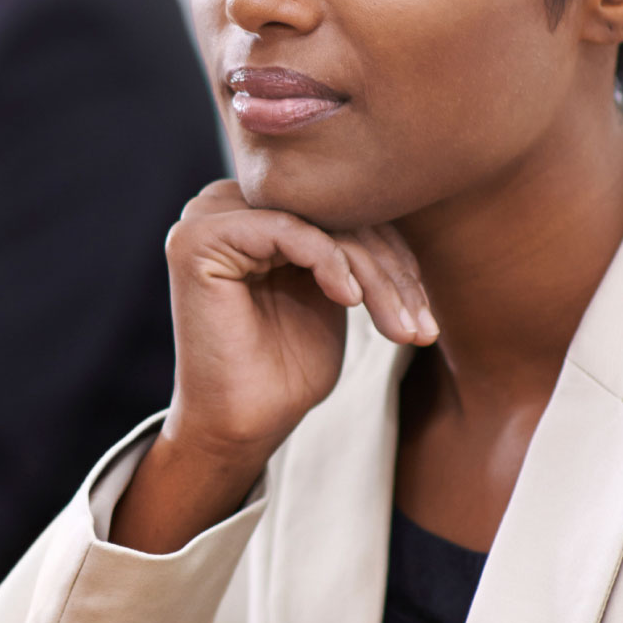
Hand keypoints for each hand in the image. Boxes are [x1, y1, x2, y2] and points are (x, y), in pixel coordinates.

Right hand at [112, 182, 431, 554]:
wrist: (242, 426)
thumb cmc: (286, 368)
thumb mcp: (336, 292)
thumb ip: (353, 243)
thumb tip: (405, 196)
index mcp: (255, 211)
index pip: (340, 208)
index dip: (393, 253)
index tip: (426, 309)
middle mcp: (224, 204)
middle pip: (331, 212)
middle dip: (389, 270)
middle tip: (421, 327)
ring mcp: (206, 217)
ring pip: (316, 221)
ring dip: (370, 274)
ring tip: (400, 327)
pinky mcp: (197, 240)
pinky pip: (284, 229)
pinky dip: (328, 262)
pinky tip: (350, 301)